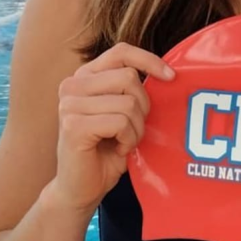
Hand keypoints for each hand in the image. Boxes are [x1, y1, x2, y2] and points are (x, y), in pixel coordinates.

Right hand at [52, 42, 174, 213]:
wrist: (81, 188)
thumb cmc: (107, 149)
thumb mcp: (122, 111)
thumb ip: (133, 89)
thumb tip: (169, 73)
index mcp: (85, 76)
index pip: (122, 51)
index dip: (149, 60)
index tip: (171, 77)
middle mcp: (72, 85)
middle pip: (129, 77)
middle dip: (143, 106)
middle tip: (134, 129)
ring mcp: (69, 104)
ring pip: (128, 103)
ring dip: (136, 128)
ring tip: (124, 141)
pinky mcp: (73, 125)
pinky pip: (120, 122)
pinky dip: (128, 140)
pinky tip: (117, 149)